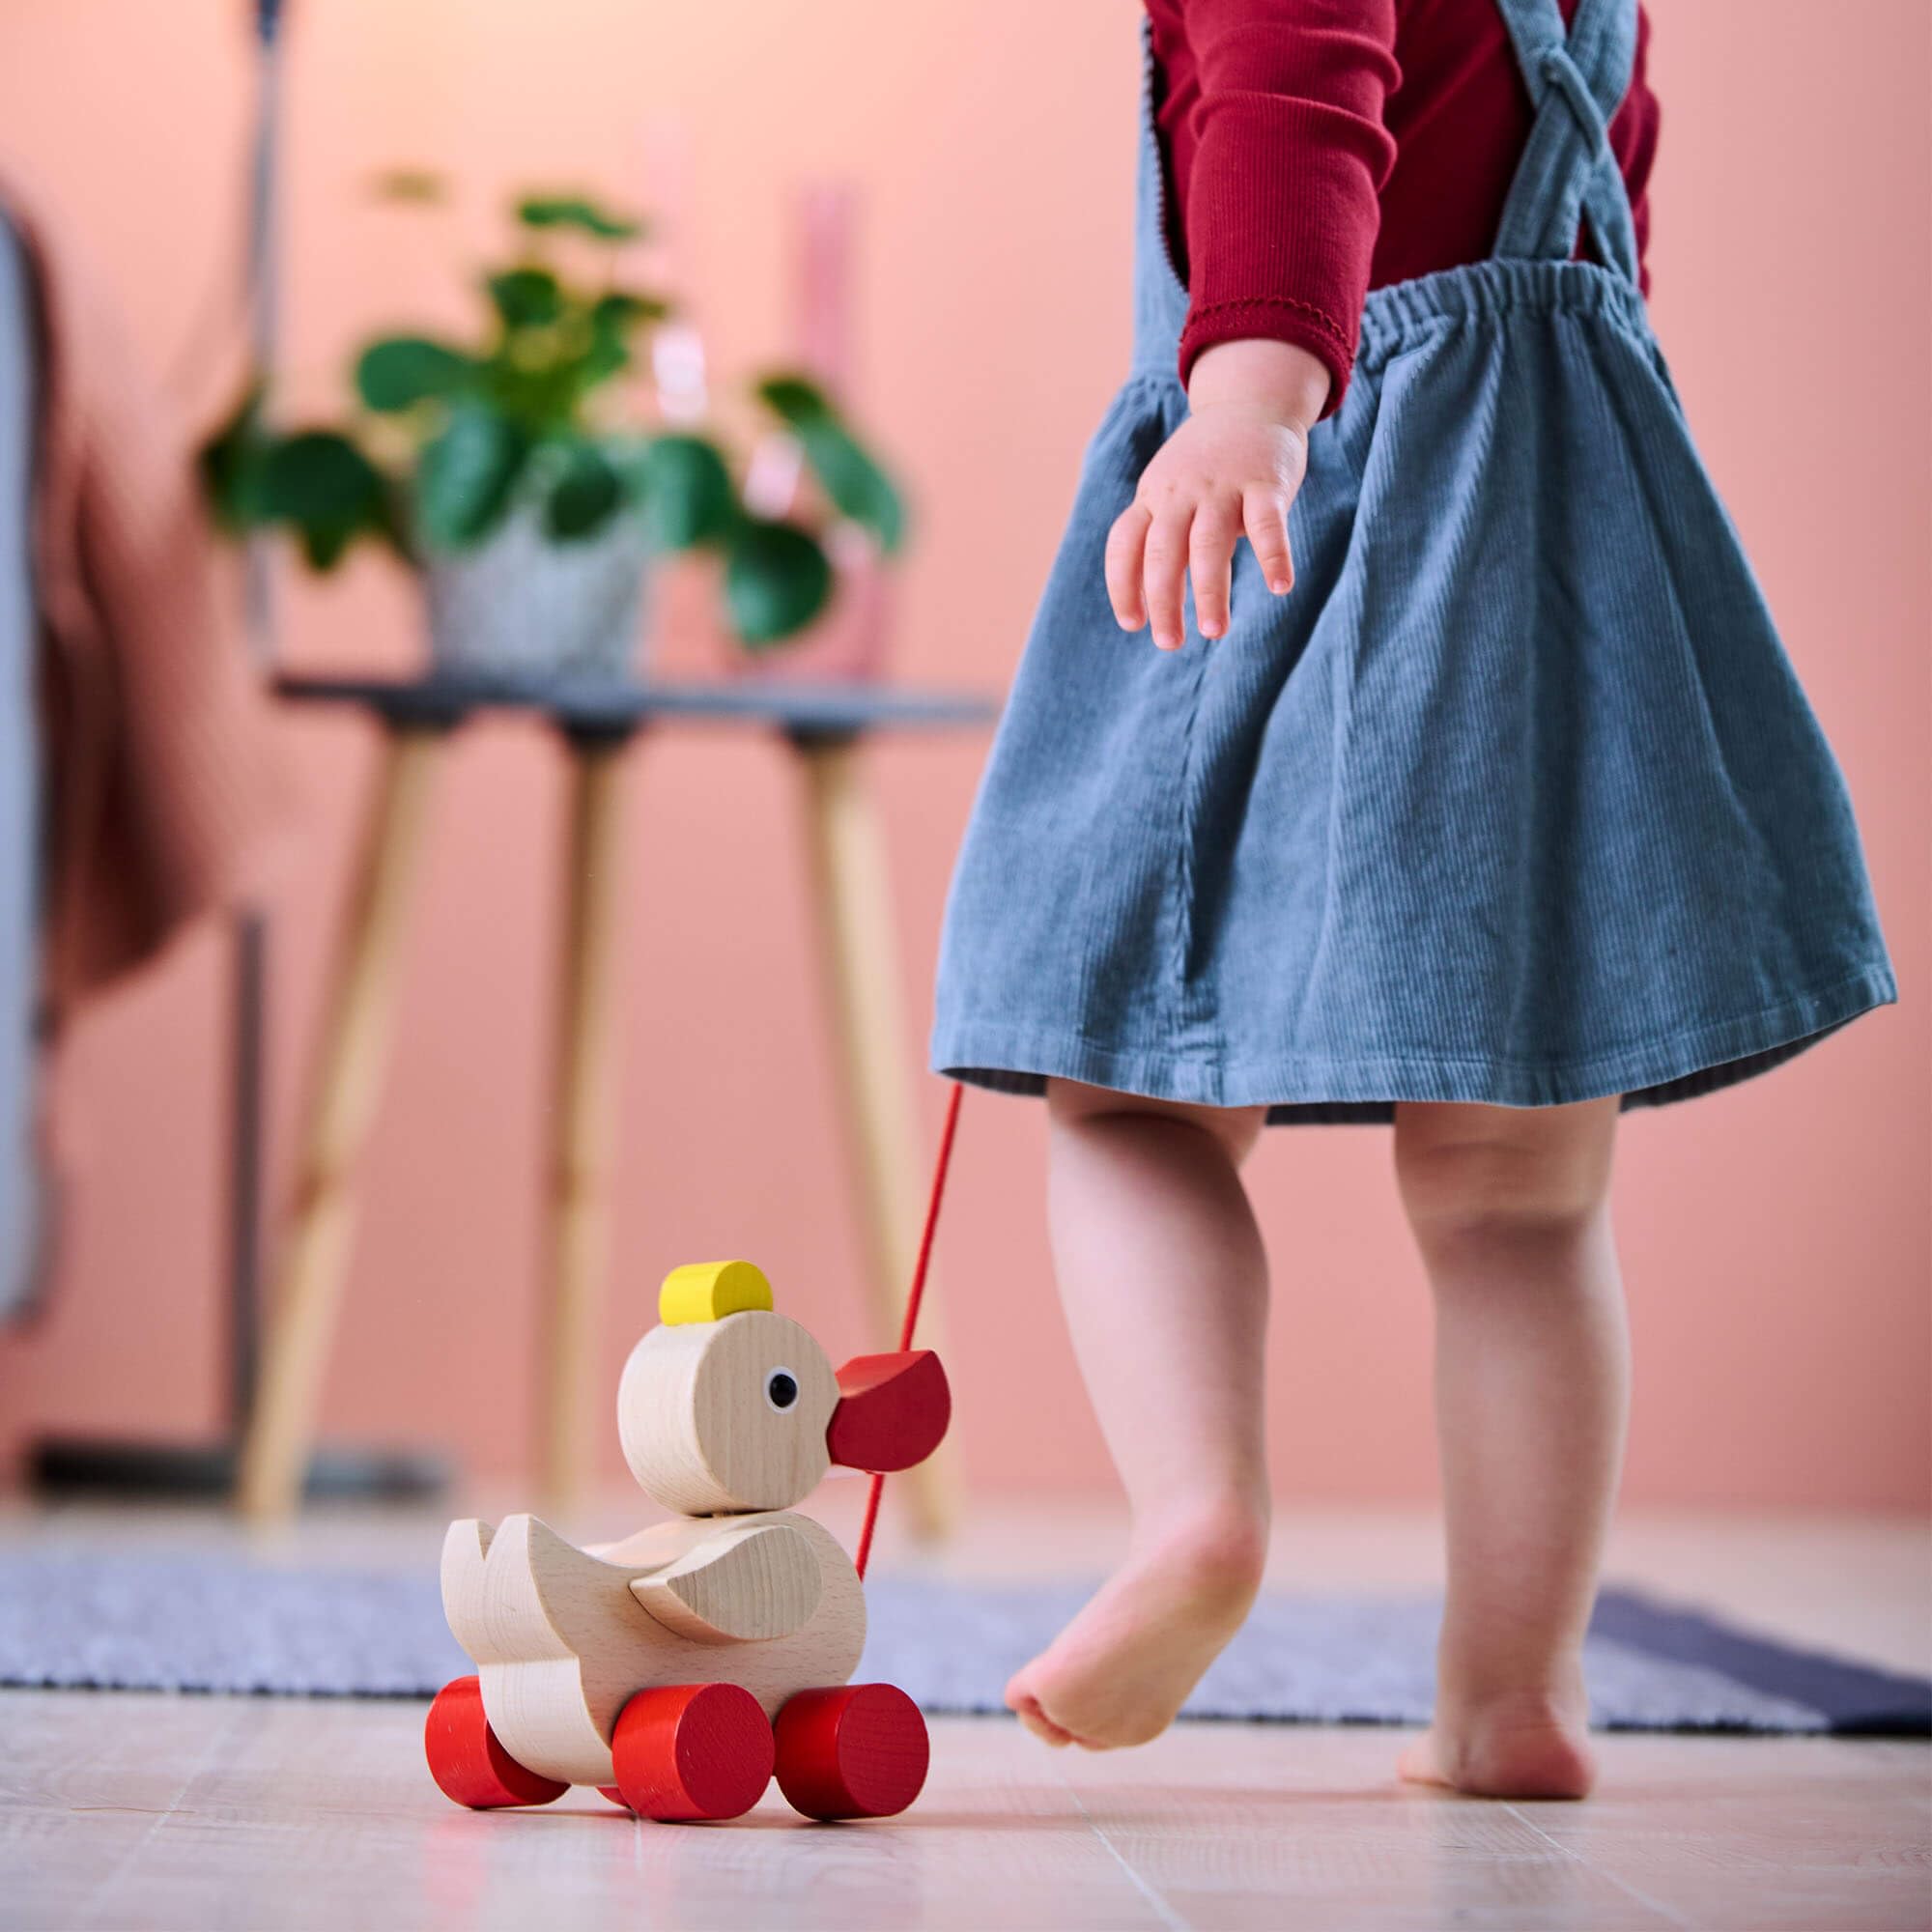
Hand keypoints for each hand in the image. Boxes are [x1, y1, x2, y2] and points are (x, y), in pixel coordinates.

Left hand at [1105, 339, 1329, 649]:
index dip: (1123, 585)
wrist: (1251, 402)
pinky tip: (1280, 587)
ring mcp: (1222, 486)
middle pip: (1162, 552)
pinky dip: (1274, 556)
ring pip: (1209, 544)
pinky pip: (1267, 523)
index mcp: (1152, 498)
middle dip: (1164, 601)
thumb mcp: (1170, 493)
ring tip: (1215, 632)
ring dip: (1210, 591)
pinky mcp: (1265, 482)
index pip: (1124, 544)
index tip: (1133, 623)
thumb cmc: (1206, 466)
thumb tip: (1152, 607)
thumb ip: (1159, 539)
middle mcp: (1180, 492)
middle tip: (1169, 643)